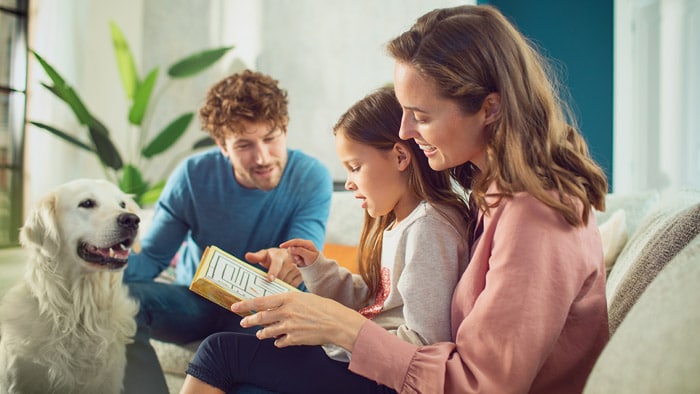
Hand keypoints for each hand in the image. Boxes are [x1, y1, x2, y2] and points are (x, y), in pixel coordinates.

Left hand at [232, 292, 366, 350]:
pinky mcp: (294, 339)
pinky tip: (278, 341)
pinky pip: (280, 342)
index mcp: (288, 298)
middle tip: (243, 322)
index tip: (235, 306)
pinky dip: (278, 341)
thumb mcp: (304, 298)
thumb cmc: (323, 307)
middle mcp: (286, 312)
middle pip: (260, 317)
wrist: (337, 322)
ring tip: (259, 334)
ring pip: (267, 331)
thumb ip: (288, 301)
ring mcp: (289, 326)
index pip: (261, 301)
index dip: (246, 304)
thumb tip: (275, 305)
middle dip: (249, 320)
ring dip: (262, 333)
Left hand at [245, 248, 302, 287]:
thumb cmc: (273, 257)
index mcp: (279, 255)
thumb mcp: (265, 254)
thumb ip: (256, 257)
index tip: (269, 279)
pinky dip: (287, 289)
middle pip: (282, 276)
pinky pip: (293, 284)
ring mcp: (297, 267)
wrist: (289, 255)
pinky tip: (282, 290)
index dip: (273, 271)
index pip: (276, 264)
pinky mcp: (302, 274)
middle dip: (274, 283)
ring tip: (274, 291)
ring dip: (281, 287)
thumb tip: (247, 256)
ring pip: (287, 282)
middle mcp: (290, 260)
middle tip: (267, 290)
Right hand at [279, 238, 319, 266]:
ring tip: (301, 262)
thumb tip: (291, 248)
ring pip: (291, 252)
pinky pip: (292, 256)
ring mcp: (301, 249)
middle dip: (293, 254)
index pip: (295, 241)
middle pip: (292, 247)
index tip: (281, 246)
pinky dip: (295, 260)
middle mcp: (303, 245)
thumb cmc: (315, 262)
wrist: (318, 268)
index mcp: (307, 243)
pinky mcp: (299, 254)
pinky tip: (301, 262)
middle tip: (299, 260)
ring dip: (295, 258)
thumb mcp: (309, 256)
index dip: (288, 243)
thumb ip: (300, 251)